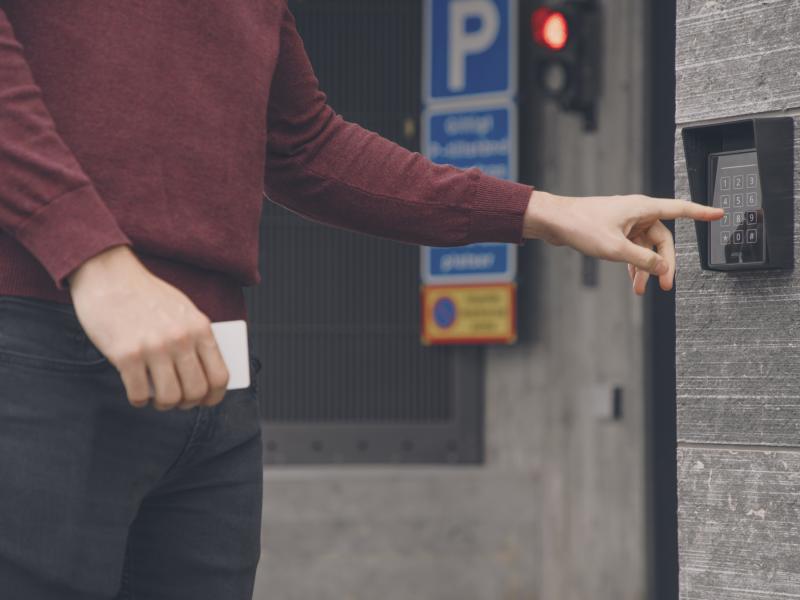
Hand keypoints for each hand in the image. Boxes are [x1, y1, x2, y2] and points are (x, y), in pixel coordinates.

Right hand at [67, 245, 229, 409]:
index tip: (206, 400)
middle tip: (177, 400)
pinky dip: (139, 400)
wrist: (109, 276)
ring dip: (164, 405)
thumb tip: (204, 374)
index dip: (214, 396)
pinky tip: (137, 393)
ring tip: (157, 398)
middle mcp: (180, 339)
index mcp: (200, 328)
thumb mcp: (183, 310)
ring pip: (170, 397)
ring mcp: (154, 348)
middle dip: (187, 403)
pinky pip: (139, 394)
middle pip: (196, 391)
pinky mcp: (126, 355)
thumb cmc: (147, 296)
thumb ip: (195, 338)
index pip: (220, 375)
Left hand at [522, 191, 722, 294]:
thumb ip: (642, 259)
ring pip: (645, 247)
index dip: (701, 213)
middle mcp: (636, 213)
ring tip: (643, 290)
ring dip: (645, 268)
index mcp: (642, 208)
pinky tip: (632, 280)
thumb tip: (661, 269)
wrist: (554, 222)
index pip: (680, 209)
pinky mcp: (614, 231)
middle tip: (666, 285)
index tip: (719, 214)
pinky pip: (632, 249)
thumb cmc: (580, 226)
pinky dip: (633, 264)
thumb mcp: (615, 249)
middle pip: (662, 240)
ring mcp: (625, 222)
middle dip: (664, 263)